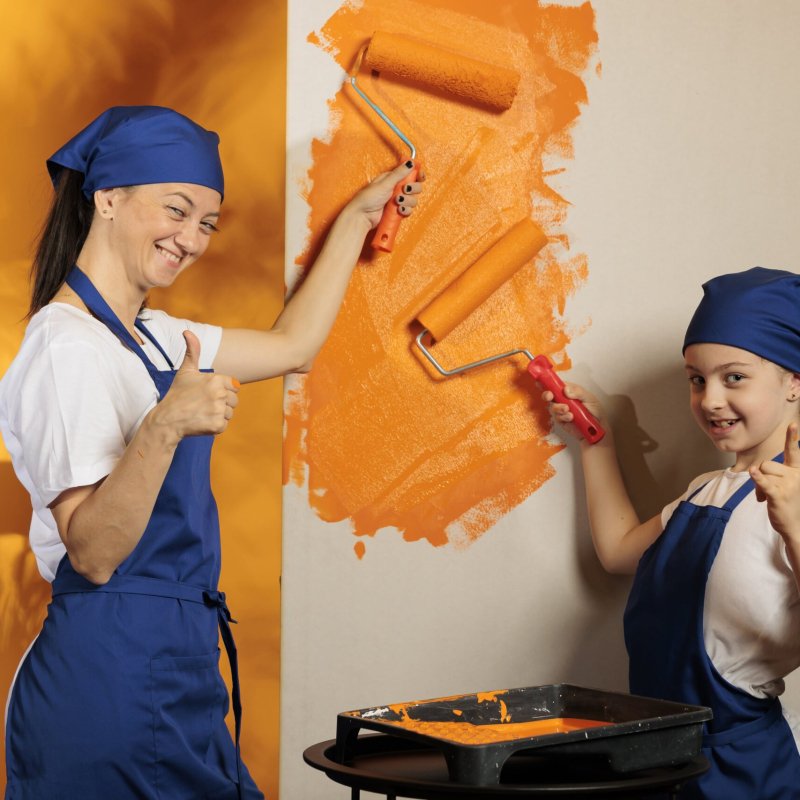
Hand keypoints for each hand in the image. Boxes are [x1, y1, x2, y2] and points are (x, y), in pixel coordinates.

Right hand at [151, 331, 239, 441]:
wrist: (167, 419)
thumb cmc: (177, 394)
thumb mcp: (186, 371)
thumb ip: (192, 351)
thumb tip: (188, 332)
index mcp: (216, 379)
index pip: (235, 386)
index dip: (223, 390)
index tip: (207, 393)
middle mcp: (219, 394)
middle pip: (234, 400)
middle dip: (222, 403)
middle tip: (203, 404)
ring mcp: (219, 410)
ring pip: (229, 413)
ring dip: (218, 415)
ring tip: (201, 413)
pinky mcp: (217, 426)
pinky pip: (224, 425)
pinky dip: (214, 426)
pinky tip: (201, 422)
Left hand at [344, 161, 425, 228]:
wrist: (363, 216)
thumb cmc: (368, 198)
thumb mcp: (385, 183)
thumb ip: (399, 173)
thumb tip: (410, 162)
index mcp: (393, 178)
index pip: (410, 173)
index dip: (417, 175)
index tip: (420, 177)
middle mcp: (396, 188)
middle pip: (415, 187)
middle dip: (413, 189)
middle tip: (405, 190)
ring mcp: (398, 201)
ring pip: (413, 200)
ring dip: (407, 201)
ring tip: (397, 202)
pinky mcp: (397, 212)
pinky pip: (409, 210)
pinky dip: (406, 210)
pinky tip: (399, 210)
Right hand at [542, 381, 606, 443]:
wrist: (598, 427)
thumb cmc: (595, 410)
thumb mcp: (589, 397)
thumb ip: (578, 392)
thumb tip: (566, 389)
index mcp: (568, 391)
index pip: (556, 384)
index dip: (548, 382)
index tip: (541, 382)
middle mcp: (562, 399)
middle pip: (549, 395)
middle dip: (547, 395)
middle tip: (550, 396)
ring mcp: (561, 410)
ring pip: (552, 407)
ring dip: (559, 408)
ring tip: (568, 410)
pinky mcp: (561, 420)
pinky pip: (557, 417)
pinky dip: (563, 417)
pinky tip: (571, 417)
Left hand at [750, 423, 799, 542]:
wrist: (794, 525)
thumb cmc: (786, 501)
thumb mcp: (783, 483)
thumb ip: (772, 472)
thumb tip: (757, 471)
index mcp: (798, 470)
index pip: (794, 451)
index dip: (793, 437)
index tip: (793, 424)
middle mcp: (795, 475)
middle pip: (767, 463)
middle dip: (761, 475)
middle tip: (766, 490)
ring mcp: (788, 485)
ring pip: (762, 472)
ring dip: (759, 485)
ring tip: (766, 497)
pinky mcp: (778, 495)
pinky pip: (765, 482)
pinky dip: (758, 478)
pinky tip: (753, 473)